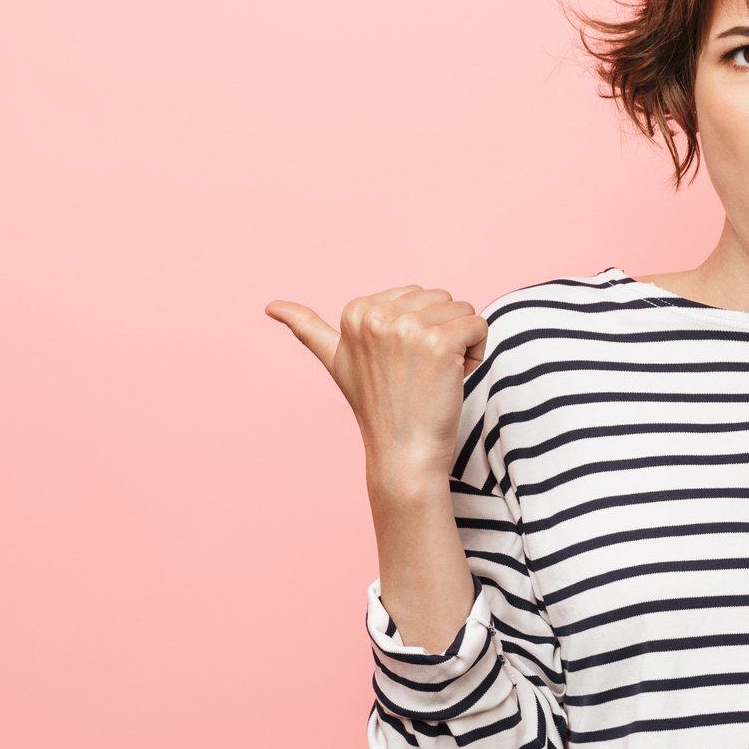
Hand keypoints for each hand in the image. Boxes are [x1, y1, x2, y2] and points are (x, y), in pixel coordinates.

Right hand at [265, 286, 486, 488]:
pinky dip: (476, 353)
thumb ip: (307, 329)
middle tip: (419, 374)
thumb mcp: (336, 361)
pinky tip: (455, 378)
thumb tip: (269, 305)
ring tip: (434, 377)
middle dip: (441, 334)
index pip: (417, 295)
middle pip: (441, 299)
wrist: (402, 453)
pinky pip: (478, 326)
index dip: (418, 330)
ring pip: (462, 311)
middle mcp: (376, 314)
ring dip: (461, 345)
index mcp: (355, 311)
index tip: (399, 365)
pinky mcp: (438, 343)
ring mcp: (406, 328)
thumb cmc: (378, 408)